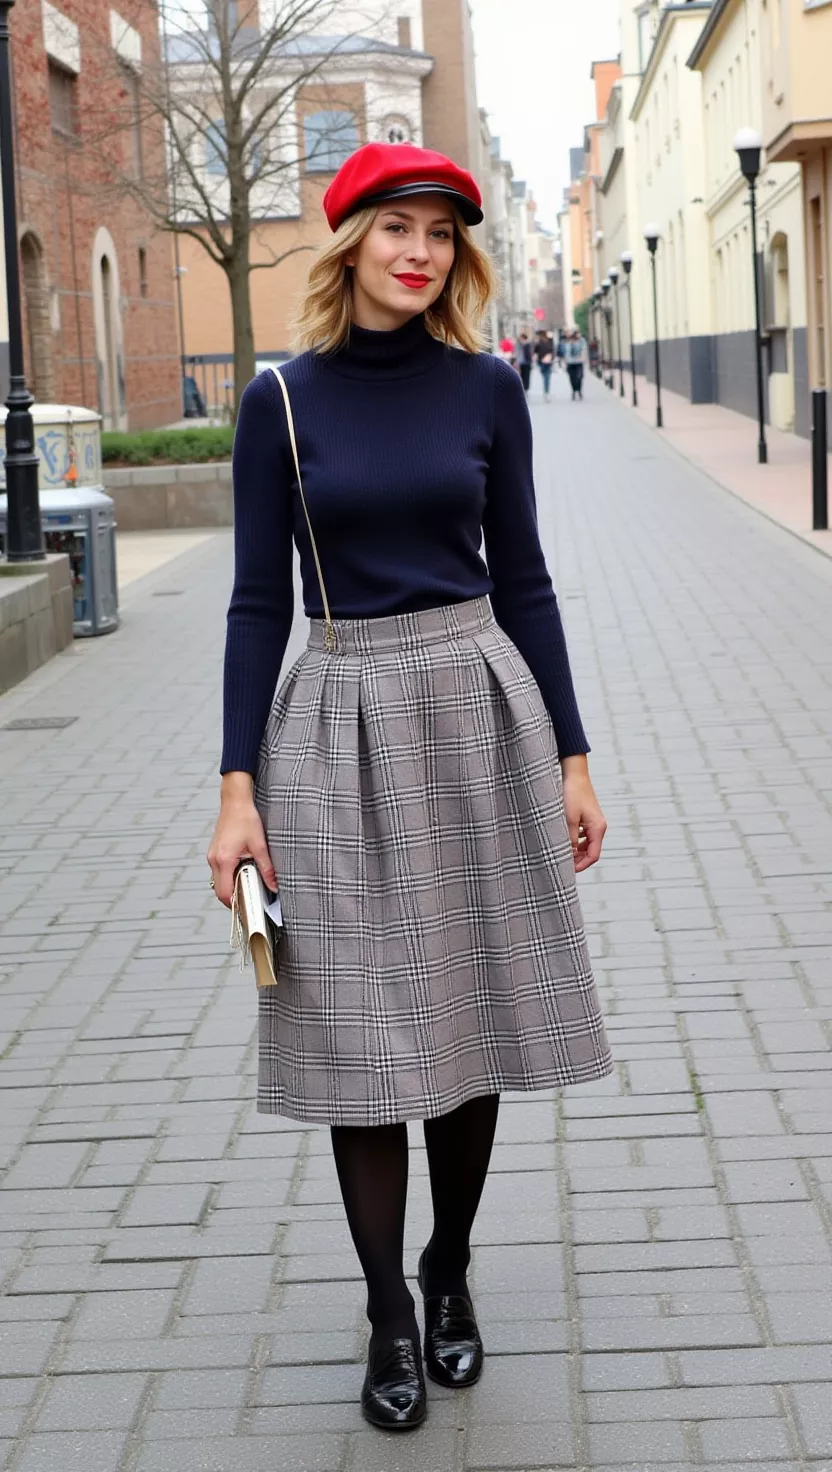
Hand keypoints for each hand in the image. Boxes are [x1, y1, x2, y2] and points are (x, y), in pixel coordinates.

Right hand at [207, 773, 276, 908]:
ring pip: (218, 881)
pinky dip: (229, 877)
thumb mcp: (260, 844)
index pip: (225, 893)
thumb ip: (267, 868)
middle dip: (233, 899)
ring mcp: (212, 856)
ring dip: (231, 887)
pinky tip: (243, 873)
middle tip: (250, 903)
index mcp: (224, 859)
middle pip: (219, 890)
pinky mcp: (215, 852)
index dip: (235, 905)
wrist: (235, 800)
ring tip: (249, 887)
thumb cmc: (246, 818)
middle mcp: (214, 859)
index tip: (247, 911)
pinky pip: (219, 872)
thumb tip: (274, 885)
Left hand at [559, 755, 606, 872]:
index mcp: (598, 828)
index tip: (567, 871)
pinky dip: (575, 842)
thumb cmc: (572, 793)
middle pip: (591, 852)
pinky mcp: (587, 818)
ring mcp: (593, 823)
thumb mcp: (569, 818)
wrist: (574, 774)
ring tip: (560, 854)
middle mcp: (598, 827)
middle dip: (578, 860)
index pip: (593, 856)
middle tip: (561, 864)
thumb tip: (568, 855)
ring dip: (575, 851)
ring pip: (586, 845)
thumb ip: (570, 838)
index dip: (581, 866)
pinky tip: (563, 842)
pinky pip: (583, 836)